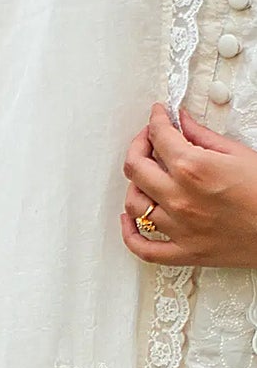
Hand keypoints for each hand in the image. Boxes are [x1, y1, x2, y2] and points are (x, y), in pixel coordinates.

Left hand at [122, 102, 256, 267]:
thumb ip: (203, 137)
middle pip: (135, 168)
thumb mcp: (238, 154)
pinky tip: (129, 220)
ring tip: (145, 177)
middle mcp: (180, 198)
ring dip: (134, 186)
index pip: (159, 137)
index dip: (155, 121)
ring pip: (134, 204)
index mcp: (194, 168)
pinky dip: (129, 234)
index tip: (157, 116)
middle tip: (147, 140)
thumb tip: (182, 122)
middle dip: (138, 146)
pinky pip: (142, 247)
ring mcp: (178, 227)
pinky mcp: (183, 252)